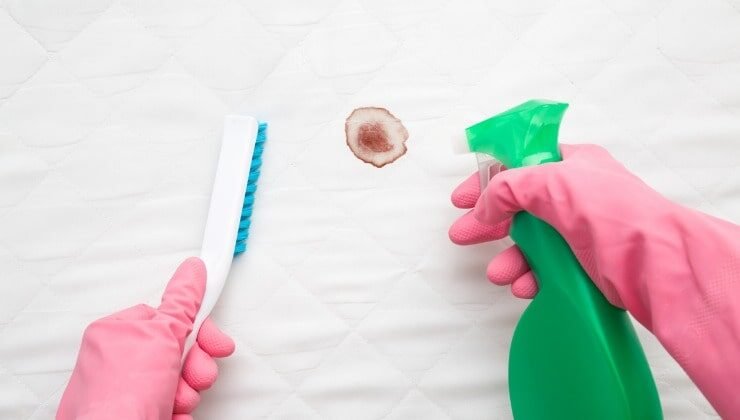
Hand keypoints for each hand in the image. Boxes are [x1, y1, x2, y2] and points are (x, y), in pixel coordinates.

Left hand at [57, 258, 234, 419]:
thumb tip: (193, 271)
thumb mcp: (161, 335)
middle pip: (177, 351)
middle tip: (195, 374)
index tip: (214, 338)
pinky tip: (170, 415)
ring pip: (179, 380)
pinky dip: (179, 411)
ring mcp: (128, 391)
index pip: (166, 317)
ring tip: (176, 401)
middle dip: (194, 365)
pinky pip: (174, 405)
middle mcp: (119, 361)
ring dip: (188, 391)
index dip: (194, 329)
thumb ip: (182, 302)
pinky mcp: (138, 414)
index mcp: (116, 332)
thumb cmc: (122, 394)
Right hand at [448, 144, 665, 306]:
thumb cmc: (614, 212)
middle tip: (463, 235)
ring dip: (510, 258)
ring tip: (498, 274)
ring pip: (532, 244)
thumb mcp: (551, 182)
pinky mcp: (586, 264)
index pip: (520, 164)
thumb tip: (484, 206)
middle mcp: (577, 196)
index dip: (489, 179)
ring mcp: (582, 231)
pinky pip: (547, 270)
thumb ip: (508, 188)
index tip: (463, 197)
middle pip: (520, 207)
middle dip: (489, 224)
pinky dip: (531, 278)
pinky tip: (524, 286)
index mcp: (572, 165)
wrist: (656, 263)